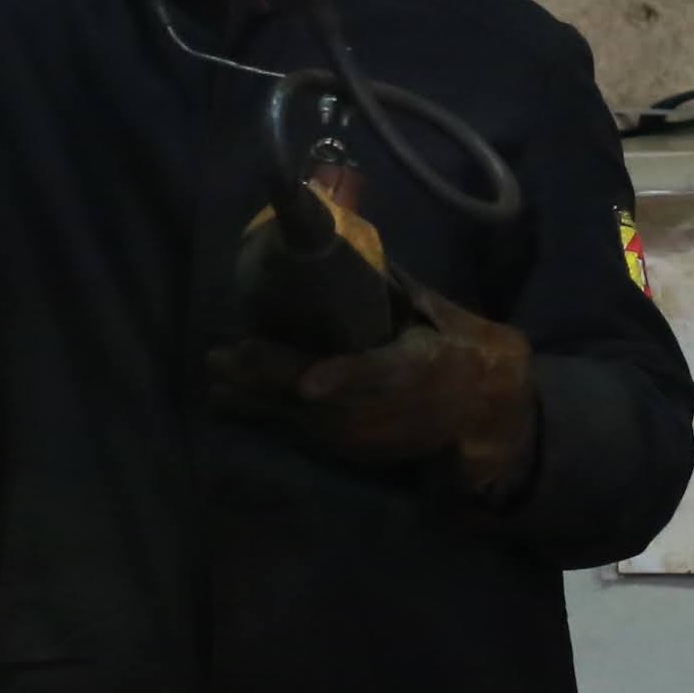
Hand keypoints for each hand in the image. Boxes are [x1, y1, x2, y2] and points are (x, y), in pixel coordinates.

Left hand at [209, 281, 539, 499]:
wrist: (478, 410)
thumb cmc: (453, 348)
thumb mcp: (434, 314)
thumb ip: (391, 288)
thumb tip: (345, 242)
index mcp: (415, 367)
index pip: (376, 374)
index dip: (341, 380)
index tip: (308, 387)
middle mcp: (385, 409)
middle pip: (323, 399)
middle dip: (272, 377)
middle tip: (226, 354)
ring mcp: (366, 435)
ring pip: (303, 418)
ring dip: (256, 397)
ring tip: (215, 376)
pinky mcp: (351, 450)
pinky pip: (302, 431)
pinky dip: (267, 413)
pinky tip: (228, 400)